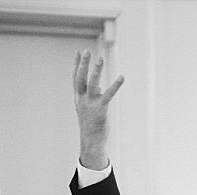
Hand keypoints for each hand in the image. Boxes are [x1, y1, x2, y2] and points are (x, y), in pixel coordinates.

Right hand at [73, 50, 123, 169]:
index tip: (78, 52)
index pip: (75, 78)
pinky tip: (121, 77)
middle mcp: (82, 99)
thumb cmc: (91, 124)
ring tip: (100, 58)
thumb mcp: (88, 109)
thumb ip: (93, 96)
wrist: (91, 140)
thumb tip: (100, 88)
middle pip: (80, 78)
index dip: (76, 65)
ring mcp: (90, 104)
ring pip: (92, 83)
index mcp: (78, 98)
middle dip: (83, 64)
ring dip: (96, 70)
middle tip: (86, 51)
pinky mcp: (101, 109)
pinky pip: (109, 95)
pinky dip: (115, 85)